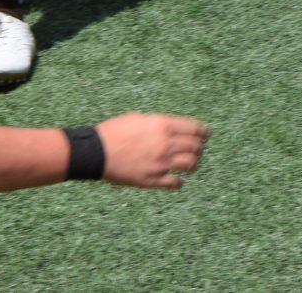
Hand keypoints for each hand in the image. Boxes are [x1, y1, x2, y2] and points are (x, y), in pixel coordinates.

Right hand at [95, 114, 211, 189]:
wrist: (96, 152)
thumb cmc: (114, 131)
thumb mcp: (139, 118)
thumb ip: (158, 123)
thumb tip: (169, 127)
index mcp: (163, 125)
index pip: (195, 128)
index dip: (204, 132)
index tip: (205, 135)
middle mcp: (166, 144)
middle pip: (196, 147)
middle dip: (199, 148)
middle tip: (197, 150)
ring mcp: (160, 163)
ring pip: (190, 164)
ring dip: (193, 165)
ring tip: (191, 166)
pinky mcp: (152, 180)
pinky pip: (174, 183)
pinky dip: (179, 182)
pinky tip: (178, 181)